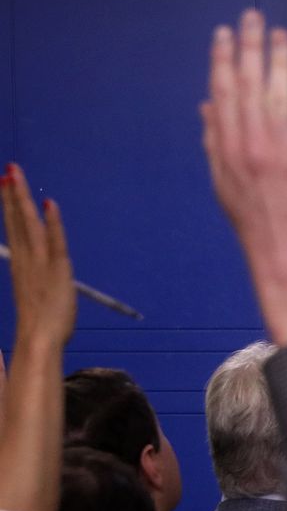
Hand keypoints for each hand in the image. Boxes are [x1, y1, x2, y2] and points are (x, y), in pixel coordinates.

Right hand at [0, 166, 74, 348]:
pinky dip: (53, 223)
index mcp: (20, 266)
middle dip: (12, 194)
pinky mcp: (57, 270)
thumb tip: (30, 278)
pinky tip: (49, 204)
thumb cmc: (39, 328)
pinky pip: (55, 241)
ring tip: (17, 175)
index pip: (14, 230)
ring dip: (24, 199)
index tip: (5, 185)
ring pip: (30, 224)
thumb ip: (31, 281)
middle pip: (17, 221)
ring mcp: (40, 263)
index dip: (9, 207)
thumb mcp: (34, 299)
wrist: (40, 341)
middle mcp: (26, 260)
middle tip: (9, 169)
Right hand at [201, 10, 286, 344]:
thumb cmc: (253, 217)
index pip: (222, 91)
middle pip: (247, 84)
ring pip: (276, 93)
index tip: (224, 34)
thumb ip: (214, 139)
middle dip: (248, 47)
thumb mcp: (222, 179)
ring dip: (278, 60)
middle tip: (252, 18)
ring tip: (280, 34)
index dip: (222, 59)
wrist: (280, 249)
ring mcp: (278, 148)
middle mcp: (249, 142)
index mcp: (225, 145)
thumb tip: (207, 106)